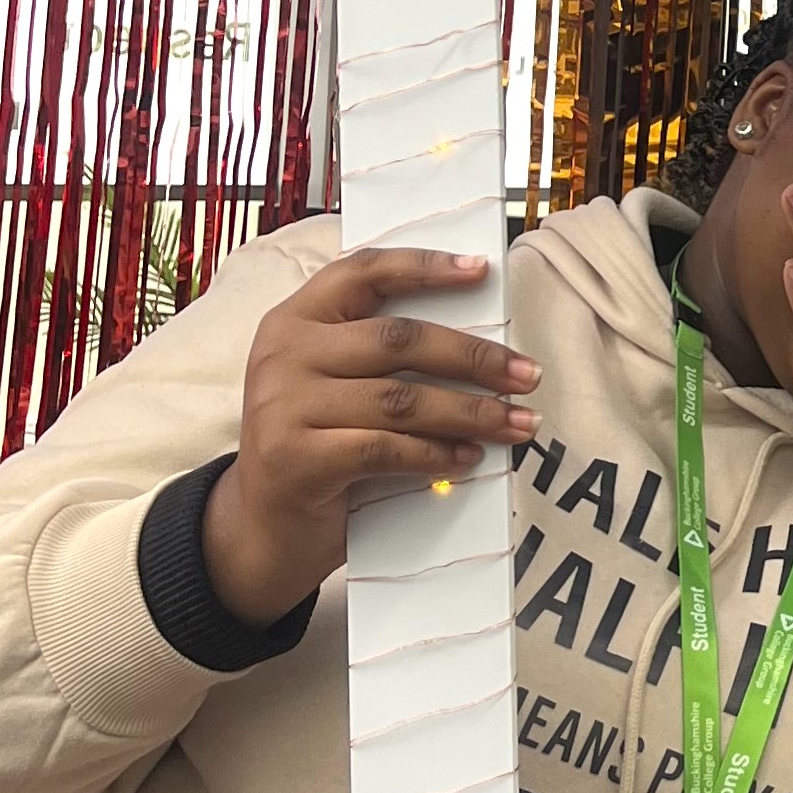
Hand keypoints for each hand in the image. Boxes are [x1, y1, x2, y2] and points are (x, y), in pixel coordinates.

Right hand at [203, 248, 541, 626]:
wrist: (263, 525)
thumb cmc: (319, 446)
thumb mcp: (339, 387)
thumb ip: (383, 359)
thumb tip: (485, 350)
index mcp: (295, 321)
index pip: (362, 272)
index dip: (424, 266)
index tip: (481, 271)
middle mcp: (283, 354)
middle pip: (398, 339)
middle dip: (474, 357)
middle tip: (528, 376)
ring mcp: (283, 406)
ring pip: (400, 399)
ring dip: (471, 413)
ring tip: (518, 425)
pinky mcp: (295, 457)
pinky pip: (385, 448)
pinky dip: (436, 454)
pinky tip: (469, 458)